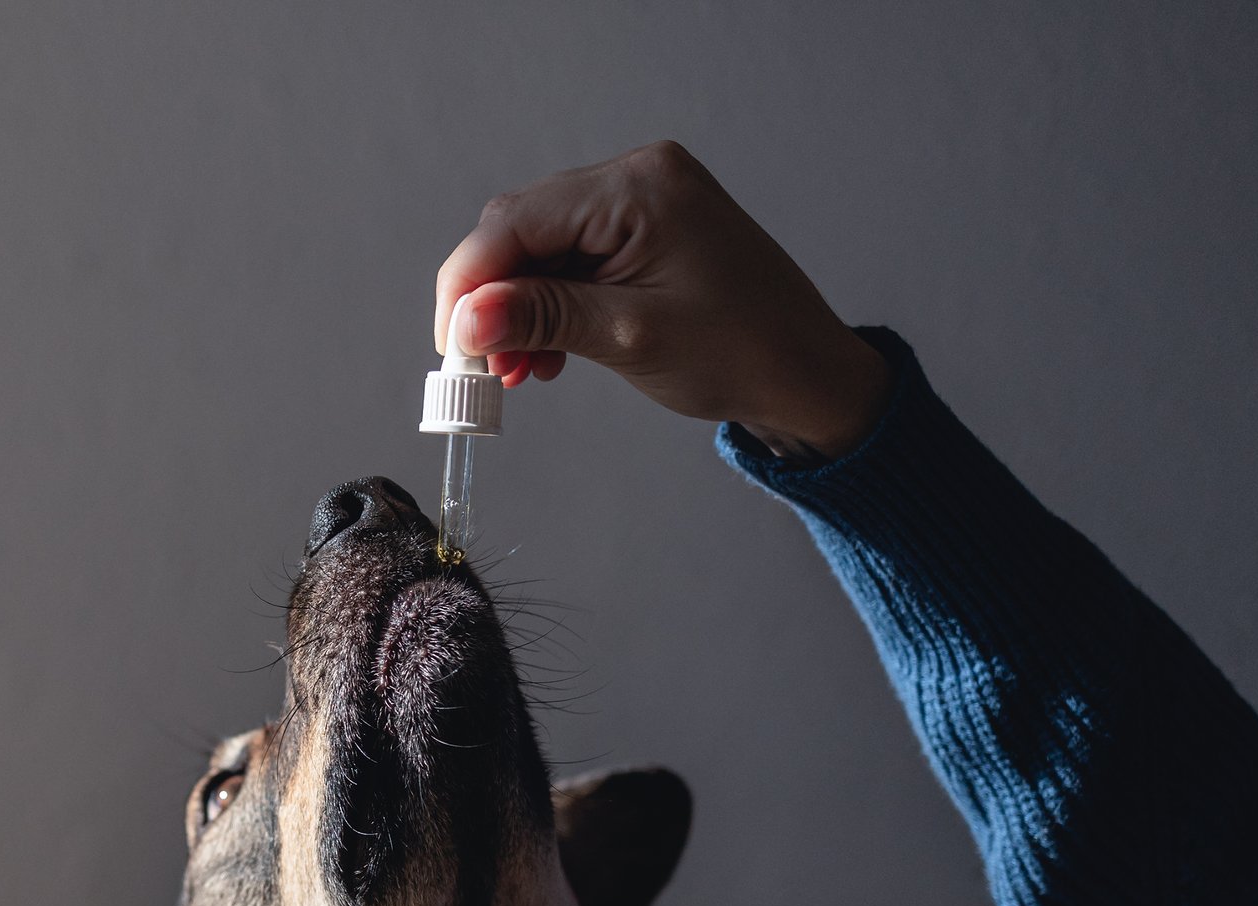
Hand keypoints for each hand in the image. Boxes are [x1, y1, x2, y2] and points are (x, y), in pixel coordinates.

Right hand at [435, 141, 891, 460]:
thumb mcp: (630, 336)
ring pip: (539, 250)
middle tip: (479, 368)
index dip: (468, 283)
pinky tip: (544, 354)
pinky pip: (570, 262)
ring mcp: (639, 203)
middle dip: (491, 300)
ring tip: (517, 372)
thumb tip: (465, 321)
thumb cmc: (745, 352)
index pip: (516, 221)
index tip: (449, 345)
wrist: (808, 374)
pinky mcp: (641, 233)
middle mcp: (636, 180)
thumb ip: (541, 318)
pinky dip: (547, 308)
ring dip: (516, 310)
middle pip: (521, 230)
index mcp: (639, 188)